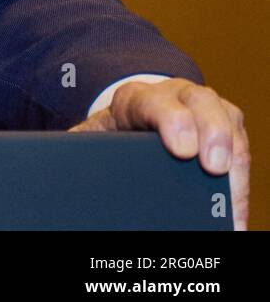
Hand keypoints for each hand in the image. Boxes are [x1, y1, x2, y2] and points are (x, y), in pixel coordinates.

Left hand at [70, 78, 248, 229]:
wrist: (133, 115)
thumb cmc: (115, 131)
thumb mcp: (95, 135)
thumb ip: (82, 146)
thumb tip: (59, 167)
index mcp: (135, 98)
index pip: (154, 102)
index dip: (171, 121)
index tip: (181, 149)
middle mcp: (175, 95)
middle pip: (200, 102)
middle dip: (211, 132)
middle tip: (213, 166)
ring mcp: (204, 107)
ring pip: (227, 118)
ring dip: (234, 153)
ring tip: (232, 193)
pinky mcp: (225, 124)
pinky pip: (241, 142)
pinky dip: (242, 175)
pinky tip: (235, 206)